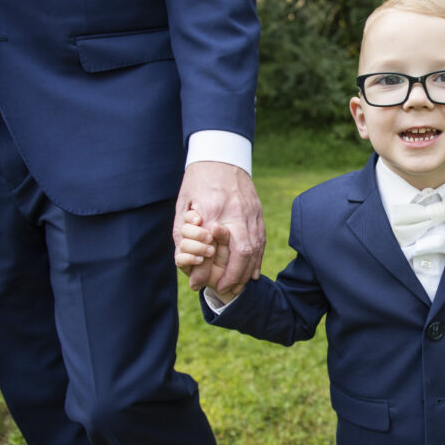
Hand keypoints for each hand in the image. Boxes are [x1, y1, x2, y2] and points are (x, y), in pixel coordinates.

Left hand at [174, 161, 264, 292]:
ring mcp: (250, 213)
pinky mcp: (258, 212)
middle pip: (241, 253)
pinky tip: (252, 273)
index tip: (196, 285)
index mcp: (212, 211)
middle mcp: (235, 214)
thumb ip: (183, 232)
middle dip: (233, 276)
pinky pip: (261, 240)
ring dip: (247, 271)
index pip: (209, 249)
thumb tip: (185, 260)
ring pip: (255, 249)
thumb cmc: (197, 180)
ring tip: (237, 286)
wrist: (221, 155)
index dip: (203, 271)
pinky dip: (257, 259)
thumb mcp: (183, 204)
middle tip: (223, 289)